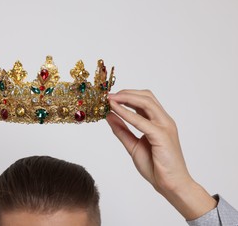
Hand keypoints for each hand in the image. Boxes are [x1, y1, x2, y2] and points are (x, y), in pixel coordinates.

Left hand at [106, 89, 215, 219]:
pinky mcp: (162, 136)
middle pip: (146, 97)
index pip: (144, 100)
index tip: (110, 97)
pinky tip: (115, 110)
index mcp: (159, 122)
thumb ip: (122, 130)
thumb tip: (109, 116)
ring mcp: (165, 127)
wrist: (171, 186)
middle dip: (126, 93)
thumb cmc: (156, 167)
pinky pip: (142, 121)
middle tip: (108, 95)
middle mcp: (164, 121)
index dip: (127, 95)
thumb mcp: (133, 145)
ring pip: (146, 103)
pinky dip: (127, 113)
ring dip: (126, 98)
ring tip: (110, 99)